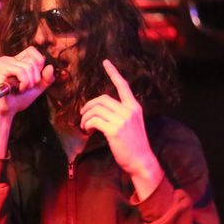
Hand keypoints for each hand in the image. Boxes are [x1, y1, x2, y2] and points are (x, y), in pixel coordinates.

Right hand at [0, 45, 54, 116]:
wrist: (6, 112)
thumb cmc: (18, 100)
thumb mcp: (36, 88)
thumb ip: (46, 78)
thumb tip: (50, 67)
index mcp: (15, 61)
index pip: (32, 51)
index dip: (38, 65)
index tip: (32, 80)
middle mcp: (8, 59)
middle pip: (33, 60)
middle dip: (35, 77)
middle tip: (25, 87)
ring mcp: (3, 62)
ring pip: (28, 66)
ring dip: (29, 83)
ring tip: (20, 90)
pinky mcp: (1, 67)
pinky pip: (21, 71)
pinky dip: (24, 83)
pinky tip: (17, 90)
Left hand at [79, 60, 162, 197]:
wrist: (141, 160)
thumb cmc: (134, 145)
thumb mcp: (132, 125)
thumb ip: (121, 114)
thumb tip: (101, 111)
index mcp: (134, 107)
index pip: (123, 86)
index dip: (113, 73)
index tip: (105, 62)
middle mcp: (129, 110)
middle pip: (102, 99)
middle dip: (88, 106)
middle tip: (83, 115)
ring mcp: (122, 120)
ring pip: (96, 110)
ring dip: (85, 117)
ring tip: (85, 126)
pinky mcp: (114, 130)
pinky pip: (94, 120)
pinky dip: (87, 124)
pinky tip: (87, 130)